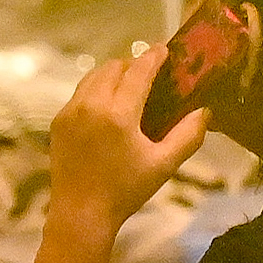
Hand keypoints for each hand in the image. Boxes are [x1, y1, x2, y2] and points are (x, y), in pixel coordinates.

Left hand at [45, 44, 210, 233]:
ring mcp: (70, 112)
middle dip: (132, 64)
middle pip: (113, 67)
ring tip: (129, 83)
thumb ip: (188, 135)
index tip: (164, 49)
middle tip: (150, 72)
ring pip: (92, 76)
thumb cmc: (125, 190)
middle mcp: (90, 105)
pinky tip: (107, 104)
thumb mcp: (163, 165)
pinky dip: (95, 89)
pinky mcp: (58, 122)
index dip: (153, 56)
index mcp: (117, 113)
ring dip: (112, 73)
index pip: (138, 71)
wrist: (81, 214)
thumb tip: (205, 111)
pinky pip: (79, 93)